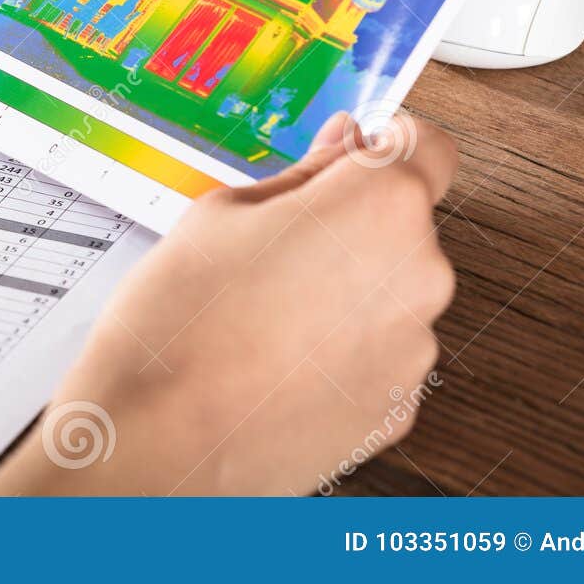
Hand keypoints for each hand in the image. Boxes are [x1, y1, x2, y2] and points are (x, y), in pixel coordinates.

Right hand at [0, 112, 457, 495]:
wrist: (157, 444)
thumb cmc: (178, 329)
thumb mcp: (220, 213)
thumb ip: (301, 176)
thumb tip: (341, 150)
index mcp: (379, 206)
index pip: (425, 146)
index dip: (387, 140)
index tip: (359, 147)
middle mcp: (417, 276)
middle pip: (402, 224)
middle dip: (349, 224)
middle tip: (272, 240)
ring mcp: (412, 350)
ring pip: (389, 292)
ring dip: (345, 290)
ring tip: (261, 310)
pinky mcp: (396, 409)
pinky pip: (379, 355)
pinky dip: (341, 350)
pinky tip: (275, 356)